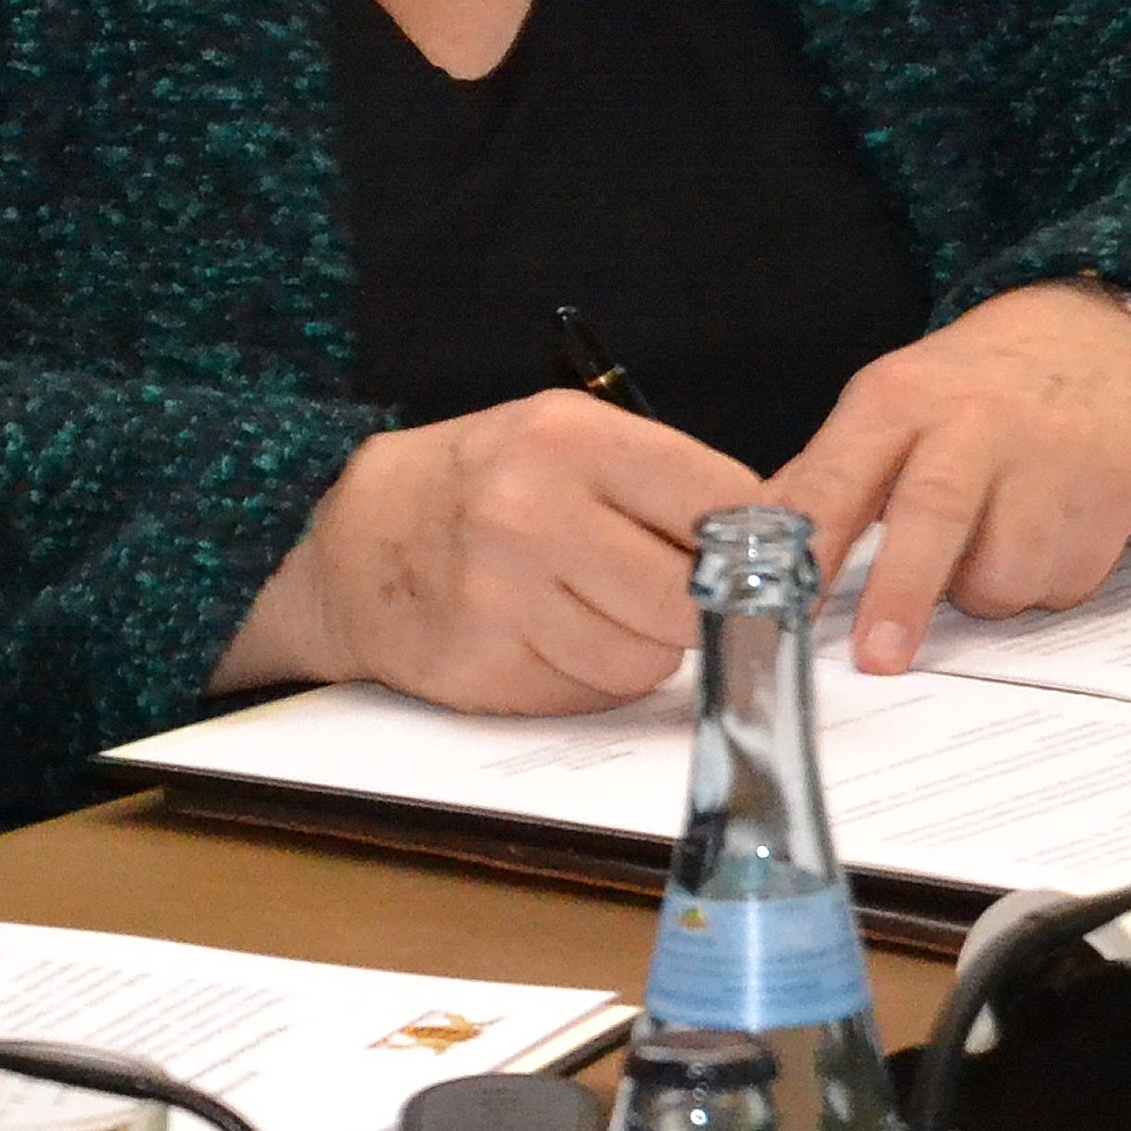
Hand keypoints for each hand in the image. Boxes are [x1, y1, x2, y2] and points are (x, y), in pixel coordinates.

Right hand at [217, 391, 760, 710]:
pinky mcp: (486, 662)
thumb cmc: (477, 487)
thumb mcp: (560, 442)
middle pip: (692, 599)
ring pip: (648, 660)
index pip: (724, 502)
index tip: (737, 556)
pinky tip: (539, 636)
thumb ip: (659, 485)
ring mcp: (502, 591)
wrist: (348, 543)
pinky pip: (592, 694)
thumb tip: (782, 557)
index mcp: (567, 435)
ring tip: (576, 606)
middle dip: (689, 608)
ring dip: (632, 647)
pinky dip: (583, 676)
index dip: (744, 541)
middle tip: (649, 589)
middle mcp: (531, 509)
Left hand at [766, 281, 1130, 676]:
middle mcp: (977, 424)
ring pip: (1004, 573)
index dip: (808, 547)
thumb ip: (828, 476)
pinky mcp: (1115, 501)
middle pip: (932, 515)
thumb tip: (756, 545)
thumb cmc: (971, 390)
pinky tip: (1039, 536)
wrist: (1096, 346)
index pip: (839, 477)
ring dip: (981, 591)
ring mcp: (1054, 462)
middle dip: (900, 595)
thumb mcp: (887, 404)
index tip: (783, 605)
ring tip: (979, 547)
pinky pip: (1063, 585)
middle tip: (876, 657)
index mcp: (899, 398)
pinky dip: (1039, 584)